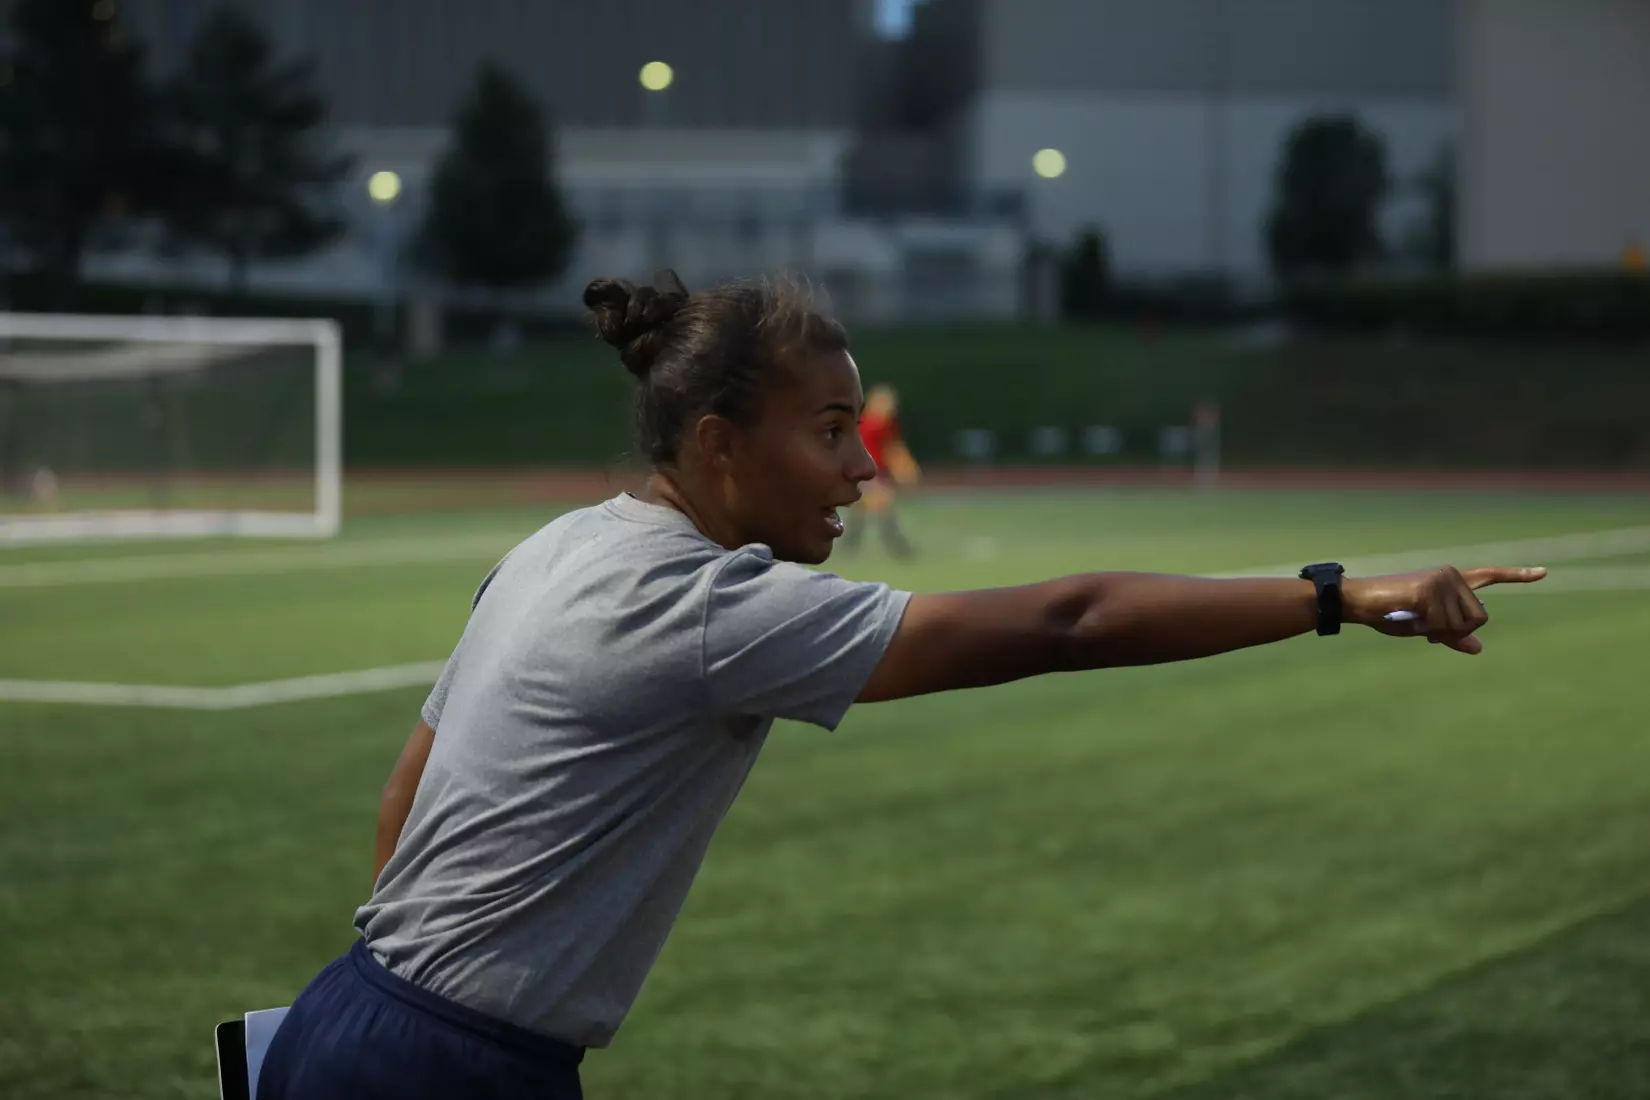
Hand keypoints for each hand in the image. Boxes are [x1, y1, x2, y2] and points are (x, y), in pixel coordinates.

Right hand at [1342, 565, 1547, 653]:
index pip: (1490, 576)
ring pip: (1461, 625)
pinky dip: (1424, 630)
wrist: (1358, 600)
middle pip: (1479, 618)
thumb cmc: (1388, 613)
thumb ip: (1453, 635)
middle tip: (1426, 627)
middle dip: (1455, 632)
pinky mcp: (1428, 590)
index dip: (1518, 576)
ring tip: (1412, 618)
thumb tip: (1479, 648)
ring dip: (1436, 632)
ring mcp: (1441, 580)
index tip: (1544, 573)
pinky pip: (1441, 625)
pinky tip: (1407, 617)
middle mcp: (1451, 575)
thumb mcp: (1425, 627)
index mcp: (1452, 581)